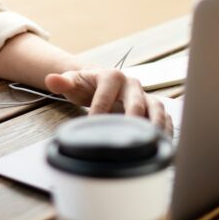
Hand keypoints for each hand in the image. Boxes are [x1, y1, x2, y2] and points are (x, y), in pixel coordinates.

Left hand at [46, 68, 172, 135]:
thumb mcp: (72, 82)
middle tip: (128, 139)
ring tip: (155, 142)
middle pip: (135, 102)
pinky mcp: (152, 106)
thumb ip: (62, 82)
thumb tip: (51, 79)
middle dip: (132, 120)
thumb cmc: (86, 85)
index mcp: (111, 76)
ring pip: (155, 108)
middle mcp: (131, 84)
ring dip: (156, 125)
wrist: (101, 83)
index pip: (105, 96)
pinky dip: (167, 129)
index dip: (98, 112)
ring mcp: (144, 95)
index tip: (93, 128)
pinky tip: (164, 144)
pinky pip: (164, 116)